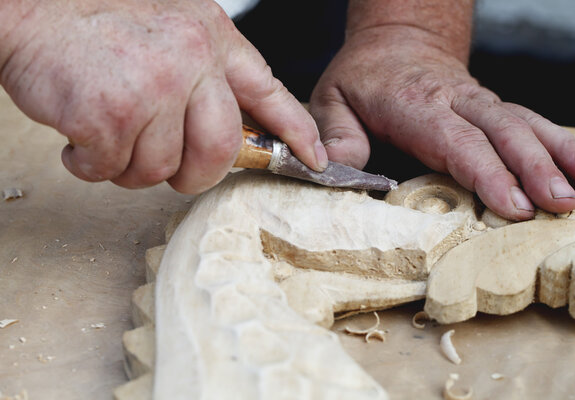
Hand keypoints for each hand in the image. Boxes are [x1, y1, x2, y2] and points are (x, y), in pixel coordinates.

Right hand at [0, 0, 326, 192]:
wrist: (30, 6)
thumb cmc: (98, 19)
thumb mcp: (173, 28)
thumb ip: (206, 73)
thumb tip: (228, 129)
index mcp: (212, 40)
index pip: (270, 93)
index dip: (297, 133)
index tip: (315, 160)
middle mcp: (191, 61)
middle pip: (219, 151)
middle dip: (194, 174)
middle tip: (170, 170)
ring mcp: (152, 88)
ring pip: (159, 168)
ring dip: (130, 164)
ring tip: (108, 132)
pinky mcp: (111, 116)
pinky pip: (113, 170)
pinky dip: (91, 164)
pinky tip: (80, 133)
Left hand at [310, 26, 574, 219]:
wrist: (396, 39)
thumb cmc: (362, 76)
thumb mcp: (331, 100)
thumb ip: (336, 136)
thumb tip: (336, 171)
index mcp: (414, 103)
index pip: (455, 139)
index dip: (486, 172)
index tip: (513, 203)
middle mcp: (454, 100)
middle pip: (500, 131)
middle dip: (534, 168)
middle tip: (558, 205)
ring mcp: (478, 101)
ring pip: (524, 123)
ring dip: (557, 154)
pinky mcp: (492, 107)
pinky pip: (530, 121)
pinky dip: (560, 142)